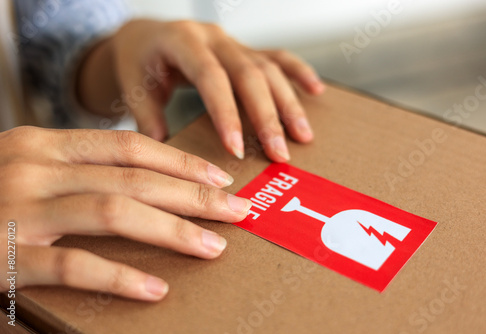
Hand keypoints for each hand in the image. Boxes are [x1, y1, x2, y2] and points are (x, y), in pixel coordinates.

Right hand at [0, 126, 250, 300]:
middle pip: (134, 178)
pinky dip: (119, 276)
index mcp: (43, 143)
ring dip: (172, 232)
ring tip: (213, 247)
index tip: (220, 179)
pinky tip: (155, 290)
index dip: (180, 163)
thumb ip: (79, 172)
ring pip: (114, 212)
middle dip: (194, 196)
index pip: (129, 146)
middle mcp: (32, 166)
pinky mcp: (2, 257)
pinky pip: (74, 264)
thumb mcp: (30, 170)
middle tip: (237, 211)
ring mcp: (17, 209)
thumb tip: (147, 185)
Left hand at [77, 20, 324, 161]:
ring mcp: (232, 42)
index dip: (226, 114)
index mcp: (182, 41)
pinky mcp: (244, 49)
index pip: (211, 78)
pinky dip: (298, 72)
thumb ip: (147, 117)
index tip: (237, 150)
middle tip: (280, 153)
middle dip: (267, 117)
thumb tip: (164, 155)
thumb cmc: (138, 60)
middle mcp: (213, 37)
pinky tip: (316, 90)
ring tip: (303, 136)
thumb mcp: (133, 85)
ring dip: (288, 103)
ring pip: (268, 68)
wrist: (145, 36)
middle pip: (249, 75)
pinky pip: (277, 56)